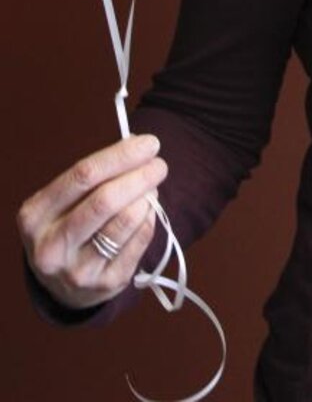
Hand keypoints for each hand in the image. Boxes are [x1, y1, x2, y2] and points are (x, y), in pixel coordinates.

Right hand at [17, 134, 167, 309]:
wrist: (63, 284)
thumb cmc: (69, 225)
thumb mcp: (65, 201)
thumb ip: (96, 174)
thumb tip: (137, 145)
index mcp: (35, 216)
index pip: (83, 175)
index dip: (120, 156)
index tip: (149, 143)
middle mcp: (51, 246)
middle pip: (104, 200)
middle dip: (139, 177)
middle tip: (159, 165)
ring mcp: (77, 270)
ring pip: (125, 222)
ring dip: (147, 198)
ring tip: (151, 188)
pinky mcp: (105, 284)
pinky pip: (139, 241)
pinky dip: (149, 219)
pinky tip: (146, 212)